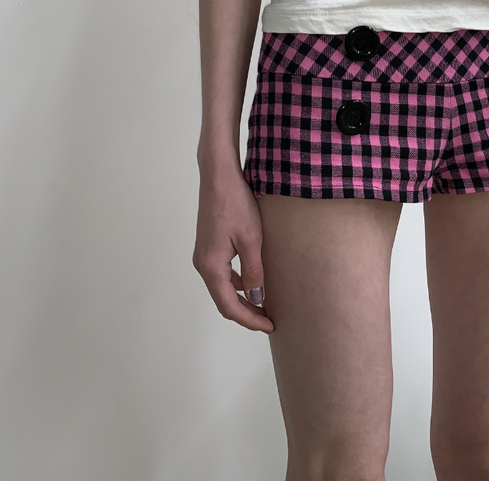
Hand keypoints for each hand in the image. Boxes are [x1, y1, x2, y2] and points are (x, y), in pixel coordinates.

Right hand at [193, 154, 273, 332]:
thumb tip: (258, 298)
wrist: (218, 177)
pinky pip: (221, 274)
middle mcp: (202, 264)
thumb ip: (254, 271)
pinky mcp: (208, 246)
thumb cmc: (236, 204)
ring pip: (222, 288)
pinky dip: (236, 283)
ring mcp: (203, 255)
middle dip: (246, 312)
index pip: (229, 306)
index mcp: (211, 266)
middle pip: (223, 300)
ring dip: (241, 299)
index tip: (270, 326)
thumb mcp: (251, 239)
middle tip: (269, 320)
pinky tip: (253, 281)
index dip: (250, 319)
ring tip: (264, 304)